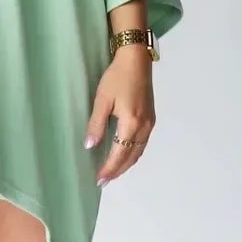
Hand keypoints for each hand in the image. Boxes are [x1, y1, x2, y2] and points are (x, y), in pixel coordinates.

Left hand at [84, 46, 154, 184]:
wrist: (136, 60)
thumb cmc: (116, 77)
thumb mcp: (102, 100)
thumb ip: (96, 124)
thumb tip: (90, 146)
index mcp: (131, 123)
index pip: (119, 154)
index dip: (109, 168)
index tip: (99, 179)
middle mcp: (144, 127)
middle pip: (131, 157)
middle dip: (118, 170)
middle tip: (104, 181)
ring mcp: (150, 124)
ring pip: (139, 152)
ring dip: (126, 164)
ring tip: (113, 172)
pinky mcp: (151, 119)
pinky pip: (142, 144)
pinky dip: (133, 154)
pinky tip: (124, 155)